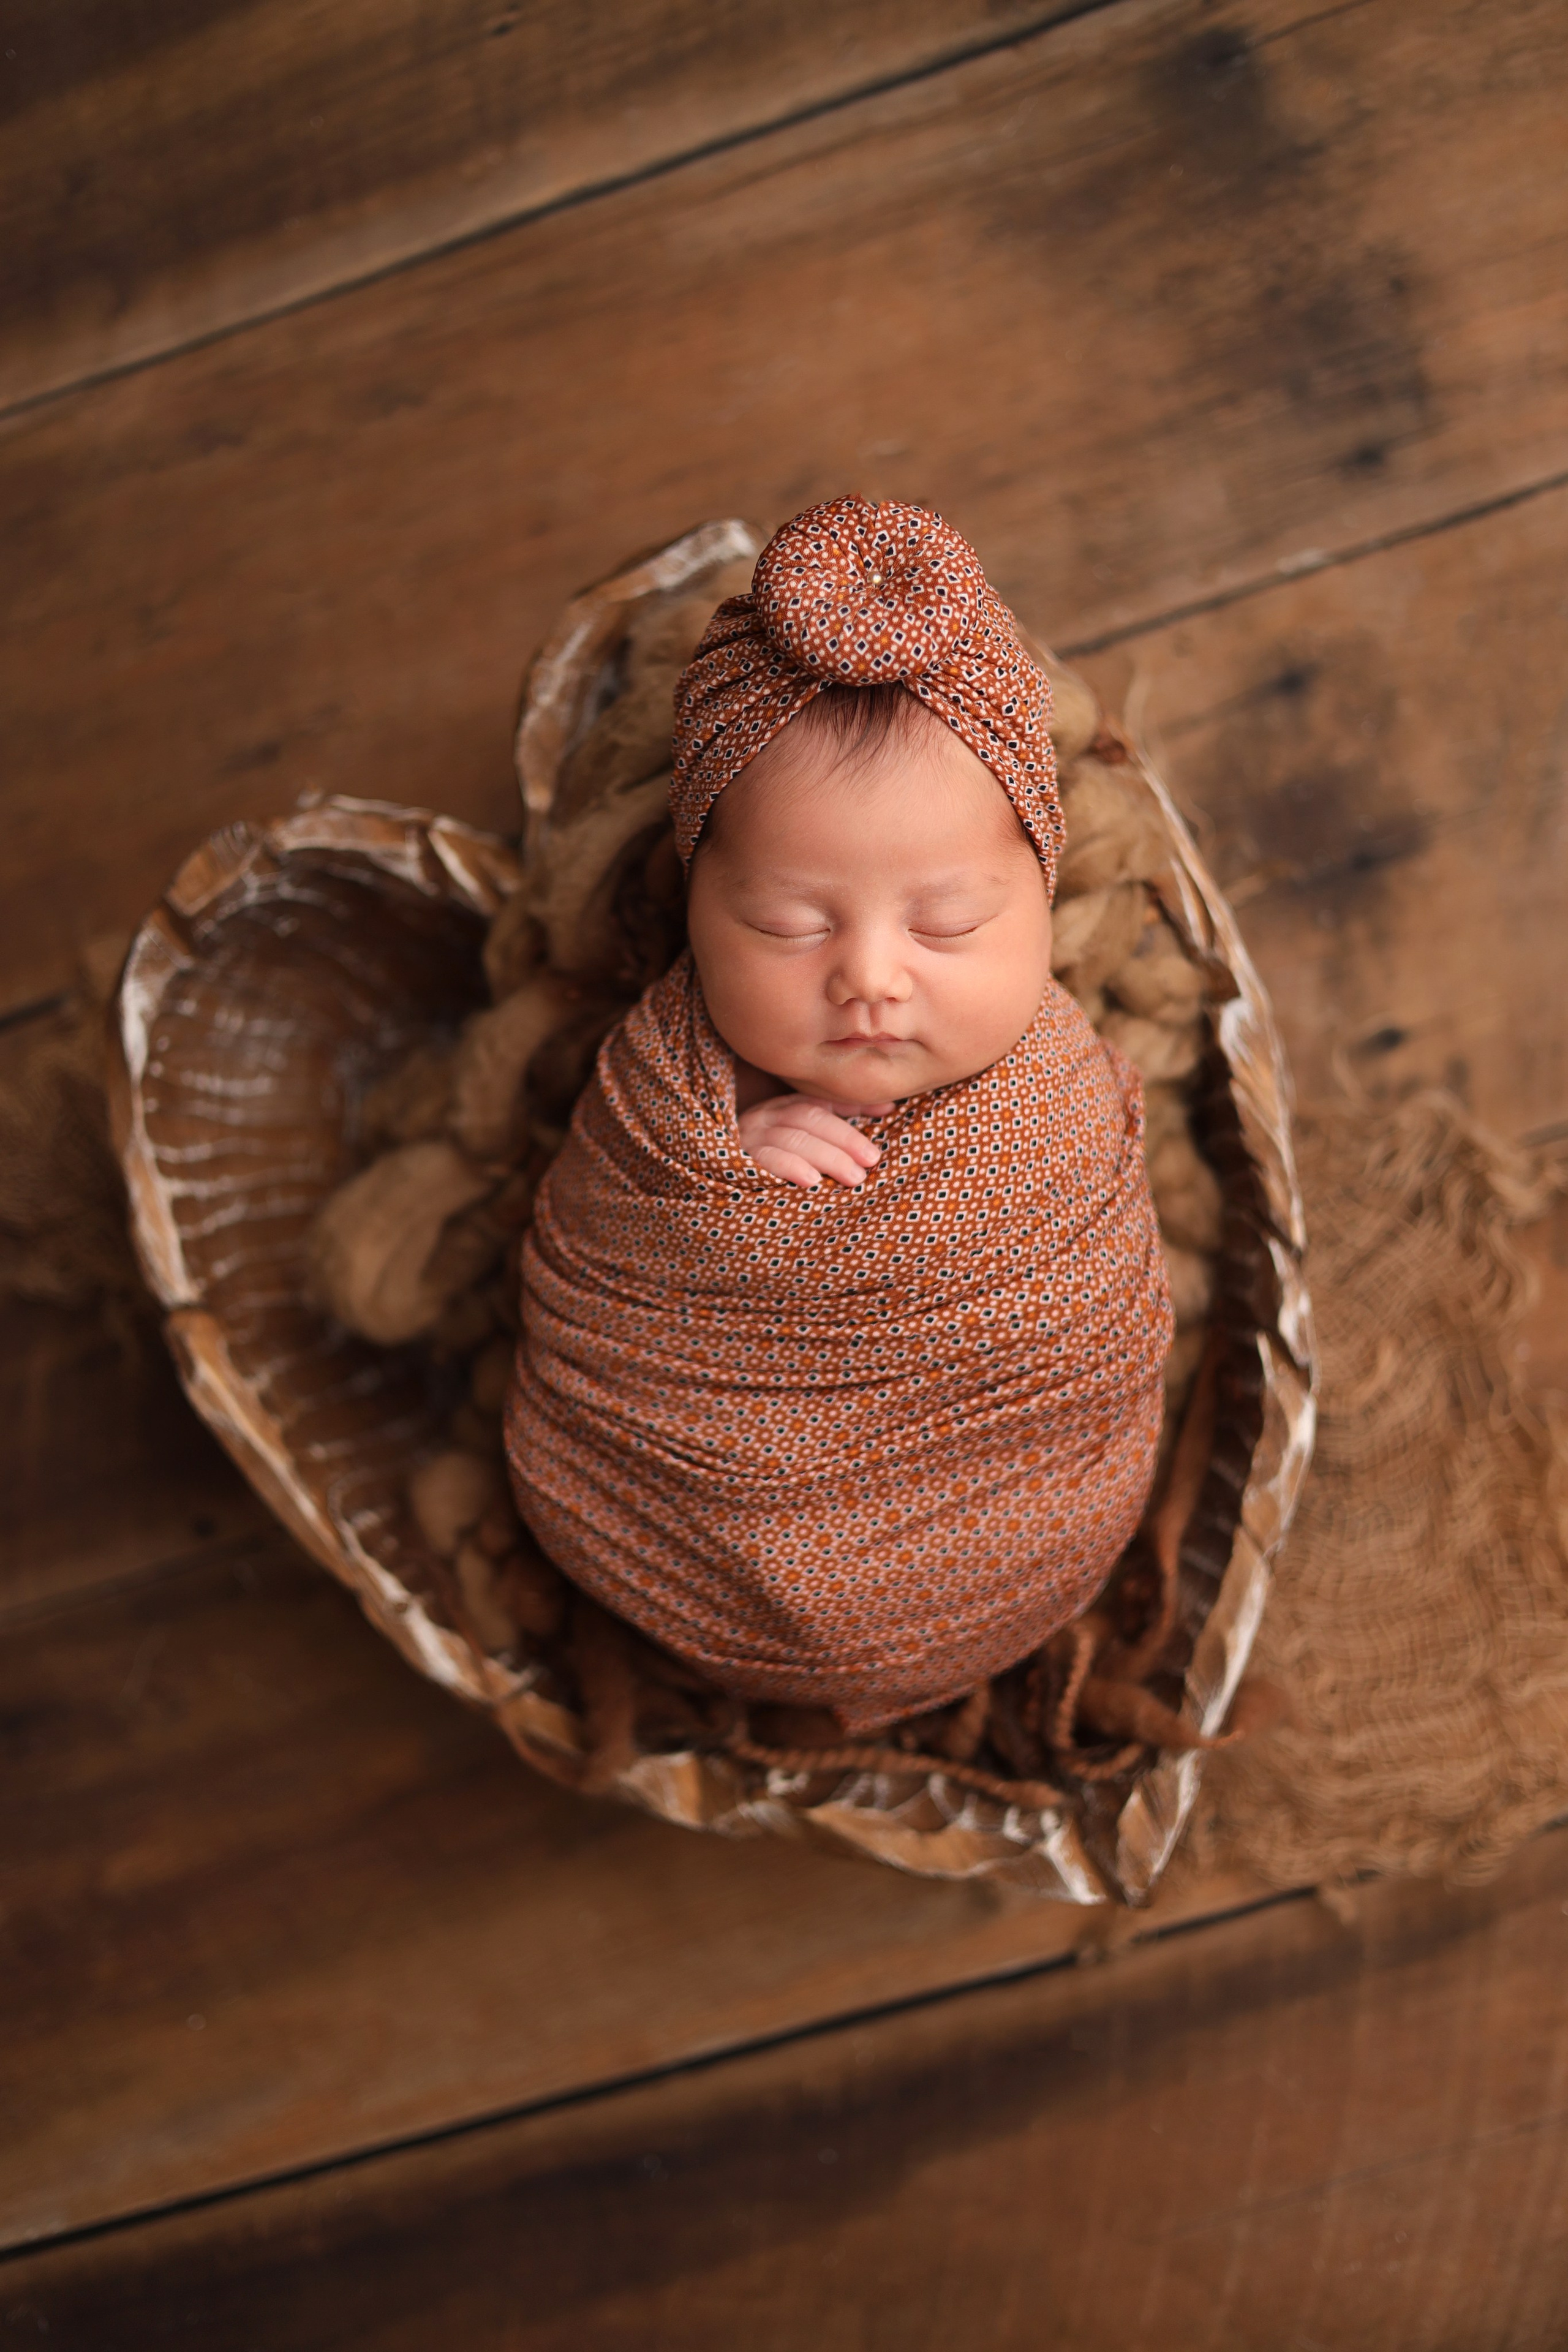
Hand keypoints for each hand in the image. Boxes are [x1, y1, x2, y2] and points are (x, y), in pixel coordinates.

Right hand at [738, 1093, 892, 1187]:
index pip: (821, 1102)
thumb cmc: (771, 1159)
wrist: (712, 1177)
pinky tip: (811, 1181)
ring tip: (854, 1178)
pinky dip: (790, 1167)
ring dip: (826, 1157)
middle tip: (871, 1161)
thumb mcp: (803, 1136)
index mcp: (782, 1107)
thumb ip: (840, 1119)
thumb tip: (889, 1107)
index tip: (888, 1114)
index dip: (854, 1108)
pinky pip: (765, 1160)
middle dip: (844, 1138)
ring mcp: (748, 1136)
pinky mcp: (735, 1161)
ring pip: (792, 1138)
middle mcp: (765, 1116)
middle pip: (809, 1118)